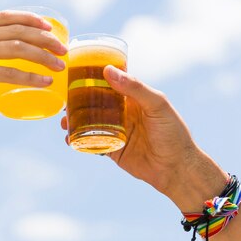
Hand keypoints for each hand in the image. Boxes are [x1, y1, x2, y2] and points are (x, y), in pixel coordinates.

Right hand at [0, 10, 67, 124]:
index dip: (30, 18)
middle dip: (44, 39)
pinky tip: (45, 82)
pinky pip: (8, 73)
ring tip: (59, 66)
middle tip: (63, 50)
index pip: (6, 16)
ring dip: (42, 57)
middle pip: (16, 31)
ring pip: (16, 49)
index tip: (50, 27)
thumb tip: (18, 66)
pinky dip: (30, 77)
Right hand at [62, 66, 212, 202]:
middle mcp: (122, 112)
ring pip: (89, 121)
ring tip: (63, 121)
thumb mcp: (157, 104)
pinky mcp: (112, 149)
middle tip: (63, 100)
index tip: (74, 73)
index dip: (92, 77)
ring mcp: (116, 130)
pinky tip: (69, 139)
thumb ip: (135, 88)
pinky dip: (78, 140)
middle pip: (94, 102)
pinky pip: (91, 143)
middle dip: (77, 100)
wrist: (177, 169)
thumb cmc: (173, 132)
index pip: (109, 82)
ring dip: (74, 120)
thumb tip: (108, 71)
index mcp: (133, 97)